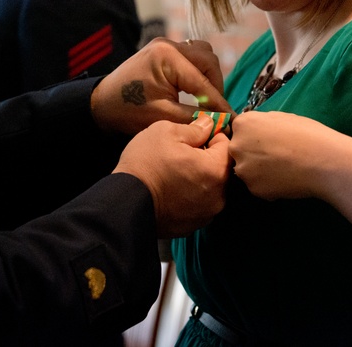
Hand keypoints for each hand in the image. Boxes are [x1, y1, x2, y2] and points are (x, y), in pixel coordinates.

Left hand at [91, 37, 229, 135]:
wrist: (102, 103)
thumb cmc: (128, 110)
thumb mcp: (164, 116)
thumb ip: (195, 117)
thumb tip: (223, 121)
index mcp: (168, 58)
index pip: (203, 81)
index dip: (219, 102)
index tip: (232, 119)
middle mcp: (169, 45)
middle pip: (208, 60)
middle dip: (216, 85)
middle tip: (216, 108)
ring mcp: (165, 44)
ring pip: (202, 54)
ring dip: (208, 75)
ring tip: (207, 99)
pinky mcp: (163, 50)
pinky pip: (190, 55)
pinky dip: (197, 71)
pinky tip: (195, 90)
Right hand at [114, 114, 230, 237]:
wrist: (125, 203)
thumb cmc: (146, 163)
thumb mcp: (166, 132)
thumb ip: (194, 128)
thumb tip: (208, 125)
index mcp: (216, 170)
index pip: (226, 145)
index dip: (211, 136)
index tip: (195, 136)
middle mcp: (218, 195)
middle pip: (220, 169)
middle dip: (206, 159)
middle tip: (181, 154)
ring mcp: (206, 214)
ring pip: (210, 188)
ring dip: (199, 179)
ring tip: (175, 174)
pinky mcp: (192, 226)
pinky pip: (198, 205)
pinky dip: (190, 197)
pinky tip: (171, 191)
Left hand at [229, 110, 343, 199]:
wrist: (322, 161)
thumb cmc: (307, 133)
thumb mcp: (281, 117)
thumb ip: (262, 123)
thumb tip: (258, 130)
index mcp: (243, 124)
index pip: (240, 130)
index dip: (254, 136)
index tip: (268, 141)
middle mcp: (236, 146)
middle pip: (239, 151)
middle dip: (253, 154)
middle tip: (275, 157)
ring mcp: (243, 169)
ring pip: (247, 170)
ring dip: (259, 172)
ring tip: (282, 170)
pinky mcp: (253, 189)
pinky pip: (258, 186)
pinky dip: (268, 186)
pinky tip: (285, 181)